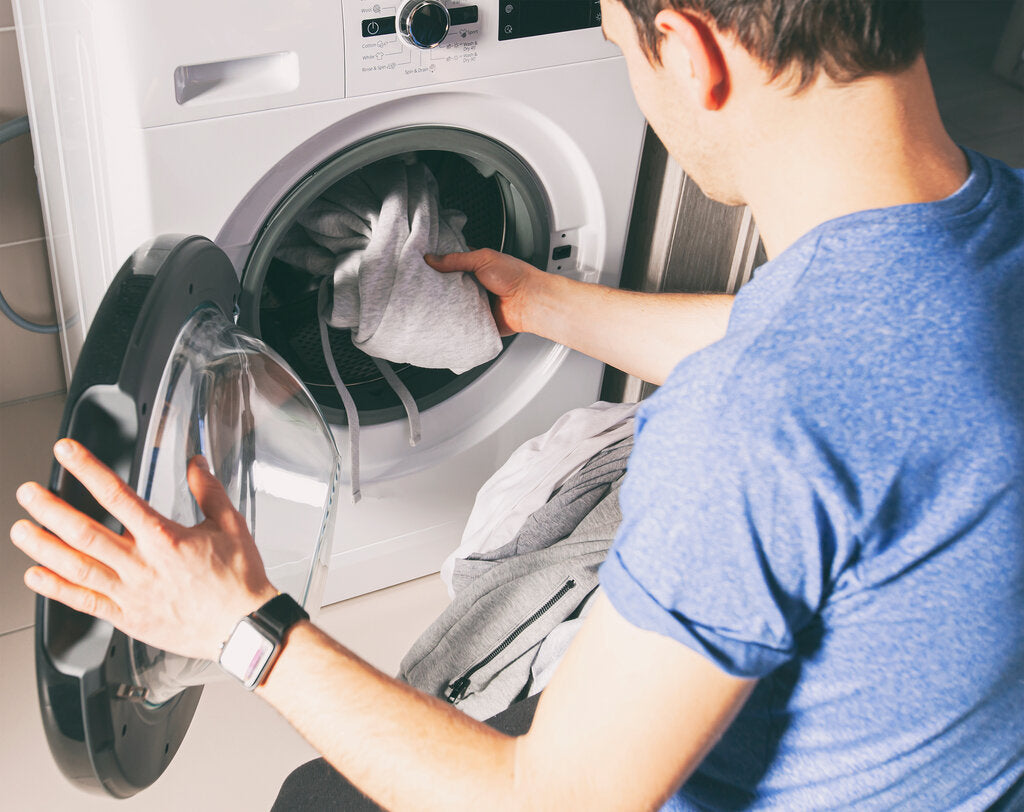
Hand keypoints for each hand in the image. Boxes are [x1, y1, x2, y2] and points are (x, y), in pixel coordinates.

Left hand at [10, 439, 276, 660]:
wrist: (243, 627)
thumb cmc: (238, 580)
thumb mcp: (230, 526)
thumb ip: (209, 492)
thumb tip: (196, 464)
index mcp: (165, 538)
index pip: (117, 496)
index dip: (88, 469)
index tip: (67, 453)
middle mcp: (142, 565)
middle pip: (85, 532)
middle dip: (51, 509)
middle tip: (28, 493)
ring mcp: (131, 593)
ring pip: (77, 567)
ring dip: (44, 547)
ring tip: (21, 530)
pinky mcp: (128, 617)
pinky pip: (84, 603)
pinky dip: (57, 589)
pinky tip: (37, 576)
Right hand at [425, 248, 543, 334]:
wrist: (530, 301)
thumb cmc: (516, 276)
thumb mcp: (483, 258)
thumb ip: (457, 259)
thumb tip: (431, 259)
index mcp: (476, 266)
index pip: (451, 263)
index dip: (437, 263)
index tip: (421, 264)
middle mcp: (474, 284)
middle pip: (448, 284)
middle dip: (436, 284)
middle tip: (421, 283)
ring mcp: (475, 302)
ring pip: (452, 303)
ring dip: (444, 302)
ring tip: (429, 299)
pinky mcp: (477, 319)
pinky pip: (460, 320)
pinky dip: (453, 319)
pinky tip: (444, 315)